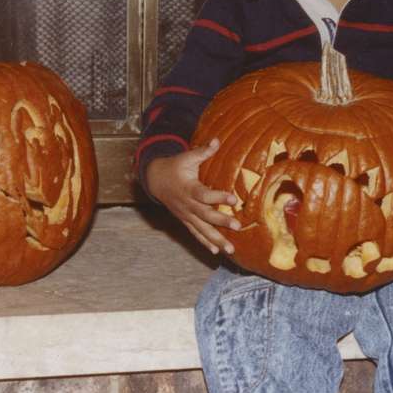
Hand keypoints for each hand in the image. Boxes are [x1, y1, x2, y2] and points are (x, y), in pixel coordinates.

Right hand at [145, 138, 239, 255]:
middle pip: (205, 215)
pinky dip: (206, 243)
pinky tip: (217, 253)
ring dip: (216, 240)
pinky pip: (196, 234)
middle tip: (237, 226)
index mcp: (188, 188)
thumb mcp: (187, 157)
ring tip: (230, 250)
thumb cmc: (175, 167)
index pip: (204, 194)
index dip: (218, 197)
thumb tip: (217, 140)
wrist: (156, 180)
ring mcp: (185, 215)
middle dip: (221, 222)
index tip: (234, 200)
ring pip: (201, 229)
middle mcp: (187, 205)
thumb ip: (203, 152)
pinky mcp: (185, 221)